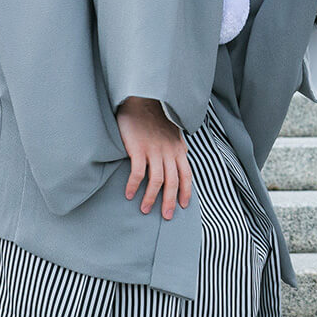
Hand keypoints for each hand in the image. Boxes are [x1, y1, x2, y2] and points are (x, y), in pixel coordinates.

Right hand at [115, 97, 190, 220]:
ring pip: (157, 181)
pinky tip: (129, 194)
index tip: (183, 205)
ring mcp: (155, 150)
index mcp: (179, 148)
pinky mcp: (138, 149)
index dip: (186, 191)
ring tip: (145, 210)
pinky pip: (138, 172)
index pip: (187, 174)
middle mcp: (169, 151)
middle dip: (170, 201)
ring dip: (151, 198)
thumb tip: (183, 155)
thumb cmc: (156, 116)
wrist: (142, 100)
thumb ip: (177, 145)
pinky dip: (133, 185)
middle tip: (167, 216)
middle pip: (173, 182)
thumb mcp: (173, 131)